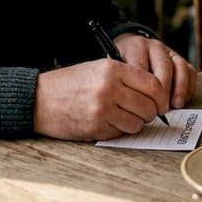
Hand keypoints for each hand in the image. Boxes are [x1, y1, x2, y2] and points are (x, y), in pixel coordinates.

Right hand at [32, 48, 191, 140]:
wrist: (39, 98)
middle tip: (145, 112)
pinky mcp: (95, 127)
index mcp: (112, 69)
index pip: (153, 84)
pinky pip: (121, 132)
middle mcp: (109, 88)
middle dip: (150, 112)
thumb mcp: (97, 68)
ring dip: (136, 123)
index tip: (161, 102)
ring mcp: (102, 109)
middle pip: (149, 106)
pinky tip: (109, 122)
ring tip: (124, 117)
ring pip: (138, 122)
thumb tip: (156, 92)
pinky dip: (121, 130)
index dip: (162, 96)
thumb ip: (125, 76)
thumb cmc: (69, 83)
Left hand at [114, 32, 195, 110]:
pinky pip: (190, 70)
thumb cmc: (121, 67)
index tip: (143, 105)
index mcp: (135, 47)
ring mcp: (169, 51)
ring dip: (180, 89)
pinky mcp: (179, 59)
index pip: (142, 67)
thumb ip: (121, 82)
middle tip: (160, 109)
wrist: (128, 50)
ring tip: (175, 105)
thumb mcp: (115, 70)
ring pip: (180, 67)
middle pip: (164, 66)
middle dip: (163, 90)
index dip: (144, 89)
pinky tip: (182, 101)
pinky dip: (189, 87)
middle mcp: (154, 46)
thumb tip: (131, 105)